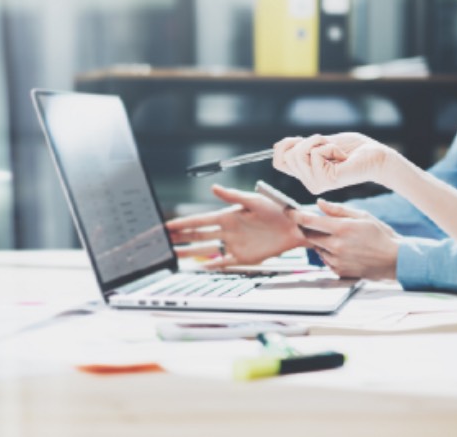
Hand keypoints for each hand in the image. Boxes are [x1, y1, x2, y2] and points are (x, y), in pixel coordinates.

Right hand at [165, 184, 305, 268]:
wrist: (295, 227)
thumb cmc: (278, 209)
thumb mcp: (254, 200)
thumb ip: (233, 196)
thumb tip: (213, 188)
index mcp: (227, 216)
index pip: (199, 221)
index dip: (181, 224)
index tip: (165, 226)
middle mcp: (227, 231)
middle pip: (197, 236)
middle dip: (179, 238)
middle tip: (161, 241)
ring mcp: (234, 244)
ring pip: (206, 249)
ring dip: (189, 252)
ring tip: (173, 255)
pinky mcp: (243, 257)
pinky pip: (223, 262)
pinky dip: (211, 265)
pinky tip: (199, 267)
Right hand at [273, 133, 398, 194]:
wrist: (376, 155)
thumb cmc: (353, 148)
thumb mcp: (321, 143)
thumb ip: (301, 146)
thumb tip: (276, 146)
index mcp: (306, 174)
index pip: (279, 162)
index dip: (285, 146)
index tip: (303, 140)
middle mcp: (309, 182)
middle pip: (287, 154)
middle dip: (308, 141)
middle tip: (329, 146)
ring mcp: (316, 184)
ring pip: (298, 153)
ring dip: (319, 142)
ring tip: (336, 151)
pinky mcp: (326, 181)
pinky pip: (315, 154)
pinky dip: (330, 147)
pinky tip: (343, 157)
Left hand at [289, 199, 399, 280]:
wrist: (395, 261)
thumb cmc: (381, 236)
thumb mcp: (363, 216)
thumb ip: (338, 210)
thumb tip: (319, 204)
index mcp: (342, 229)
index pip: (309, 220)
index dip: (295, 215)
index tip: (287, 210)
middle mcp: (336, 246)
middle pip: (309, 235)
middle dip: (308, 227)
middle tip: (315, 222)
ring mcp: (337, 261)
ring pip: (316, 247)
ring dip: (320, 241)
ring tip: (339, 238)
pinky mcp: (339, 271)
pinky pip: (325, 259)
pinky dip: (328, 253)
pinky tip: (344, 250)